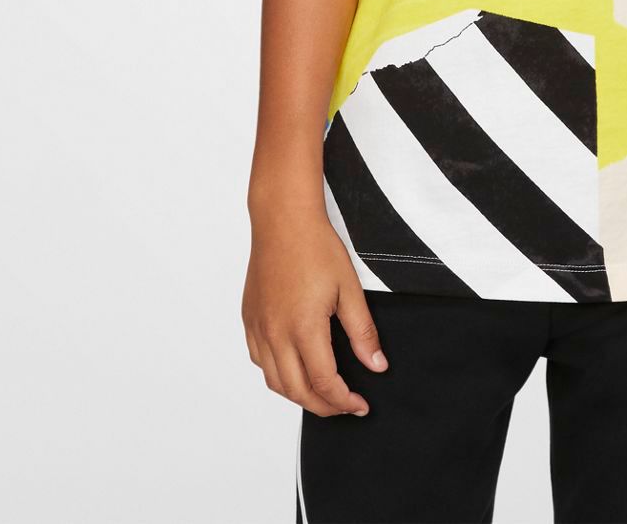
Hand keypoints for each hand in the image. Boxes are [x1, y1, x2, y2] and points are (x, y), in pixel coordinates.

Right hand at [242, 203, 387, 416]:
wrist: (283, 220)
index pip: (324, 383)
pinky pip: (260, 361)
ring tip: (323, 393)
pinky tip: (294, 368)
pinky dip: (278, 375)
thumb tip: (376, 366)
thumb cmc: (316, 247)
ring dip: (299, 395)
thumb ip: (362, 332)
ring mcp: (258, 328)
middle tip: (345, 406)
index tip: (360, 406)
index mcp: (303, 328)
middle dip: (323, 406)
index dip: (344, 401)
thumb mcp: (349, 288)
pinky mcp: (249, 320)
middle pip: (297, 391)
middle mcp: (275, 334)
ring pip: (274, 381)